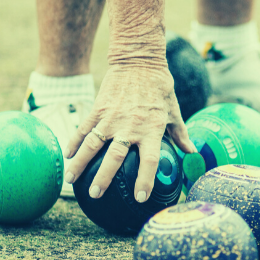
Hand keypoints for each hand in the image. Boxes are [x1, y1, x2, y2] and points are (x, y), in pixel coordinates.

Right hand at [63, 63, 194, 200]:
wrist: (139, 61)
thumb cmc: (160, 88)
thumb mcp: (174, 111)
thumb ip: (180, 134)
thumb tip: (192, 152)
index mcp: (151, 130)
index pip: (149, 161)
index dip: (145, 181)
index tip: (140, 197)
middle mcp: (129, 127)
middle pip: (114, 158)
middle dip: (104, 178)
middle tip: (96, 194)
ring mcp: (111, 118)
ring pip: (92, 145)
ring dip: (80, 164)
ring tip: (72, 181)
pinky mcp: (98, 109)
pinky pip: (83, 129)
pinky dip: (74, 142)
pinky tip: (68, 156)